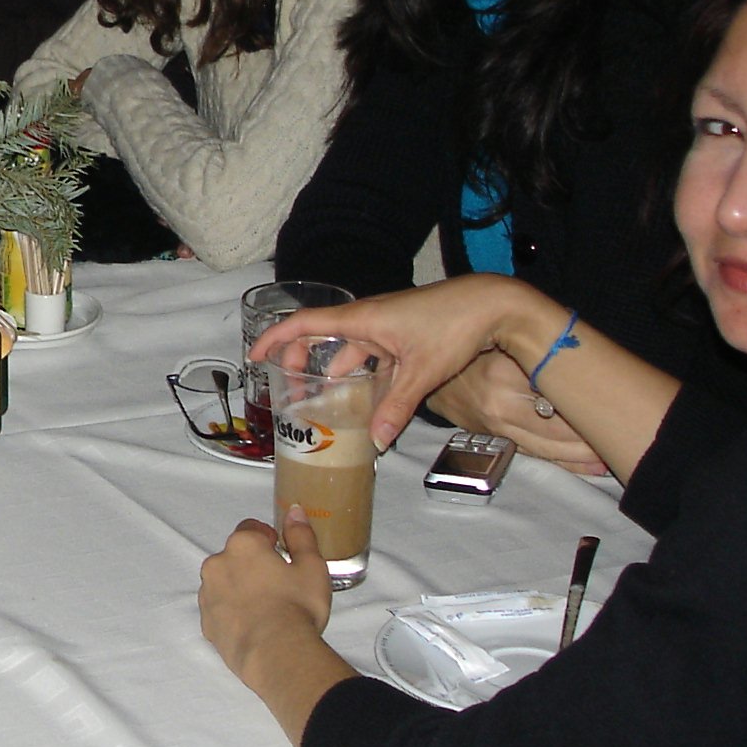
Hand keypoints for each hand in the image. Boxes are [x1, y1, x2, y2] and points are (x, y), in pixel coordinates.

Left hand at [198, 506, 354, 745]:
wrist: (275, 654)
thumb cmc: (297, 607)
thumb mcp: (312, 567)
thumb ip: (301, 535)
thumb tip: (294, 512)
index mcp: (242, 545)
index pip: (252, 528)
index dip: (269, 539)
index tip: (283, 556)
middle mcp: (217, 564)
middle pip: (236, 556)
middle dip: (253, 565)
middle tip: (280, 586)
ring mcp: (207, 595)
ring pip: (224, 583)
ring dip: (240, 588)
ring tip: (267, 610)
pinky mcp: (206, 623)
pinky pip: (219, 609)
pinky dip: (232, 613)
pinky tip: (254, 626)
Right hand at [250, 275, 547, 450]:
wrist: (492, 305)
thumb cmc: (453, 324)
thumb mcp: (422, 370)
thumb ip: (396, 406)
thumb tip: (377, 442)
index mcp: (361, 319)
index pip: (304, 323)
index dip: (276, 337)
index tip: (255, 354)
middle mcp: (368, 319)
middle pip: (319, 337)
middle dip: (299, 360)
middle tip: (291, 390)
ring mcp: (385, 327)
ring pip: (347, 349)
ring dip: (333, 371)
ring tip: (324, 400)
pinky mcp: (403, 335)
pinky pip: (371, 355)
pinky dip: (363, 375)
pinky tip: (367, 398)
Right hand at [427, 350, 606, 474]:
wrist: (419, 360)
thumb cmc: (469, 343)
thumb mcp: (505, 344)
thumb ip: (540, 362)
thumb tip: (585, 379)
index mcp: (503, 382)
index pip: (555, 408)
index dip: (586, 418)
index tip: (613, 422)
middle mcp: (496, 411)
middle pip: (552, 437)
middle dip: (586, 446)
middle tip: (614, 448)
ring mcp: (489, 428)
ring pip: (541, 451)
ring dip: (574, 459)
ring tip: (603, 463)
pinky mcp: (485, 437)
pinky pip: (526, 453)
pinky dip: (554, 460)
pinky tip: (577, 464)